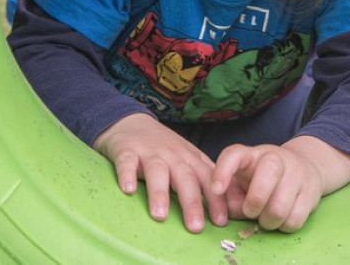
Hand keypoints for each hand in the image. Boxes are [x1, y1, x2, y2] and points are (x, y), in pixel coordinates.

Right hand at [92, 114, 227, 232]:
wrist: (131, 123)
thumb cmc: (164, 149)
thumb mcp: (187, 159)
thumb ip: (202, 179)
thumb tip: (222, 210)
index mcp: (190, 159)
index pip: (207, 180)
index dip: (216, 200)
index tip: (221, 222)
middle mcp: (172, 155)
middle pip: (185, 178)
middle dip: (192, 203)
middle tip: (195, 227)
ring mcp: (149, 152)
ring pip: (157, 171)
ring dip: (160, 193)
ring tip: (160, 216)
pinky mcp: (126, 150)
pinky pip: (127, 162)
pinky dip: (127, 174)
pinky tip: (128, 189)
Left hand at [210, 137, 349, 232]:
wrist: (305, 168)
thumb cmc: (262, 179)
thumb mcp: (241, 183)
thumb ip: (231, 198)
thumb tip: (230, 213)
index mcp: (252, 155)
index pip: (235, 154)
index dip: (223, 171)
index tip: (216, 190)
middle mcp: (276, 158)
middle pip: (269, 172)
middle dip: (255, 201)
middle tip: (251, 212)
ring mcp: (297, 173)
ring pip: (280, 207)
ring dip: (268, 221)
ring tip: (266, 218)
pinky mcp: (311, 193)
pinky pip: (294, 220)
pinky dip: (284, 226)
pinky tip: (282, 218)